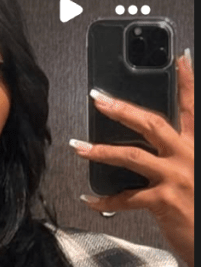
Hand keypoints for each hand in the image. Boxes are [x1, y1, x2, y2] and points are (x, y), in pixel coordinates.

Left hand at [70, 53, 193, 266]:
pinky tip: (89, 200)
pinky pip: (125, 198)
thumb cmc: (199, 208)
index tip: (180, 58)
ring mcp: (174, 178)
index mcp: (196, 147)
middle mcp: (186, 157)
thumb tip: (151, 149)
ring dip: (100, 151)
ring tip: (79, 147)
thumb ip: (178, 156)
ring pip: (131, 156)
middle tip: (98, 99)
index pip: (191, 108)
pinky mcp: (163, 201)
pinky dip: (104, 200)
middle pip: (151, 123)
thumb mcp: (195, 172)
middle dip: (121, 109)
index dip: (186, 81)